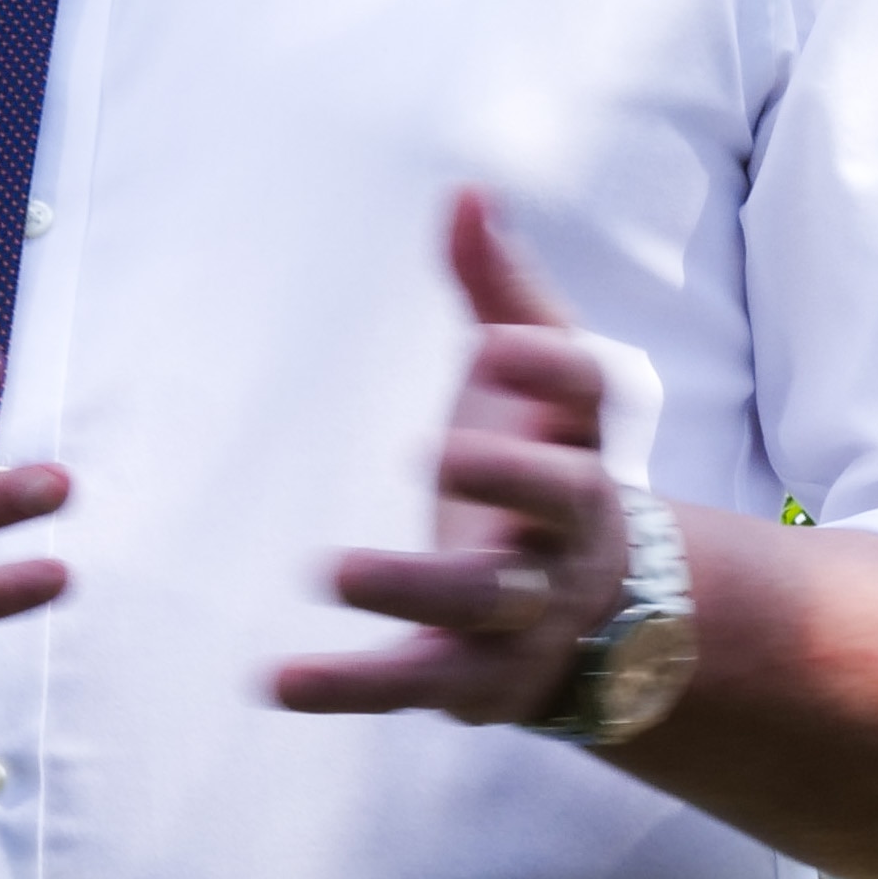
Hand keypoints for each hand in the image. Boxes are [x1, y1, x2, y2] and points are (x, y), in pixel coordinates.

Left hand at [271, 189, 624, 725]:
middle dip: (508, 477)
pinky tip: (273, 681)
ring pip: (481, 603)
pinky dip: (348, 686)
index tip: (491, 341)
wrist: (604, 613)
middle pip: (559, 501)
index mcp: (585, 439)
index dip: (548, 369)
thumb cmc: (543, 460)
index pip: (588, 395)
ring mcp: (527, 610)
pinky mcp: (475, 676)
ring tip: (331, 569)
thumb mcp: (532, 376)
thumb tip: (465, 192)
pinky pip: (414, 681)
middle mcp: (569, 528)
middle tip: (434, 450)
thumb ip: (497, 287)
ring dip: (411, 586)